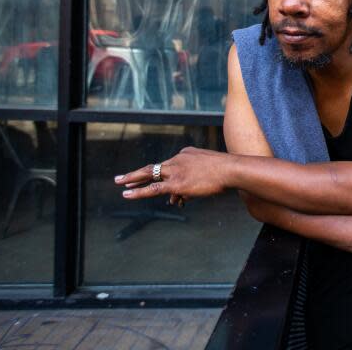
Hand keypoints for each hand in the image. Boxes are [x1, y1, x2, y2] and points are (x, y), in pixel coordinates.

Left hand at [114, 146, 233, 201]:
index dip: (164, 177)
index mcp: (186, 154)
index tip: (158, 181)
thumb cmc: (226, 172)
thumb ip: (194, 182)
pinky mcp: (176, 183)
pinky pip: (153, 188)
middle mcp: (177, 160)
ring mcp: (175, 171)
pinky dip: (138, 191)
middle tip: (122, 178)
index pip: (170, 166)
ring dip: (132, 179)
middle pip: (154, 167)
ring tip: (120, 184)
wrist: (231, 170)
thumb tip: (180, 197)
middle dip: (136, 173)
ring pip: (149, 174)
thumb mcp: (209, 172)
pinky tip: (126, 194)